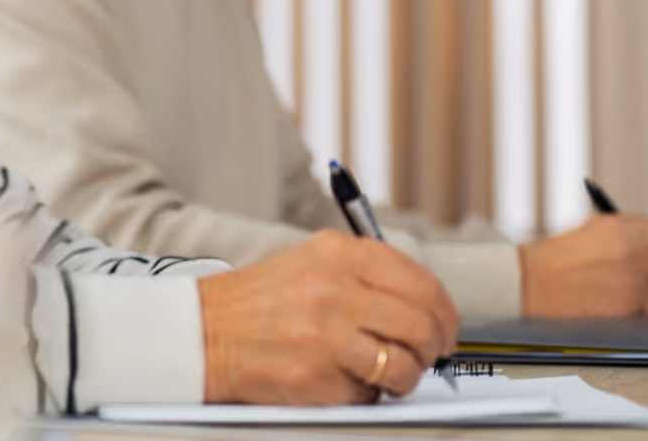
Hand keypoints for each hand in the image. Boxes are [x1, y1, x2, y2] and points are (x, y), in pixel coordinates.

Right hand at [197, 231, 459, 404]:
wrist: (202, 332)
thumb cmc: (259, 302)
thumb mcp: (313, 264)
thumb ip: (367, 275)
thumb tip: (426, 305)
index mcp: (339, 254)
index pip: (420, 282)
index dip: (443, 311)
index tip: (445, 326)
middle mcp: (336, 289)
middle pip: (421, 323)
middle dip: (434, 347)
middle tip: (428, 355)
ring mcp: (327, 334)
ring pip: (402, 364)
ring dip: (405, 376)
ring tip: (388, 374)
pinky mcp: (316, 375)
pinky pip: (368, 394)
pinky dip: (366, 394)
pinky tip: (343, 380)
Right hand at [519, 214, 647, 316]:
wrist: (525, 285)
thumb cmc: (552, 261)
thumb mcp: (594, 231)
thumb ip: (632, 238)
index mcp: (626, 230)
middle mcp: (636, 256)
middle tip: (641, 287)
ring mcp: (634, 286)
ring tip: (622, 303)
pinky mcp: (628, 313)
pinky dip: (639, 322)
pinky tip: (616, 314)